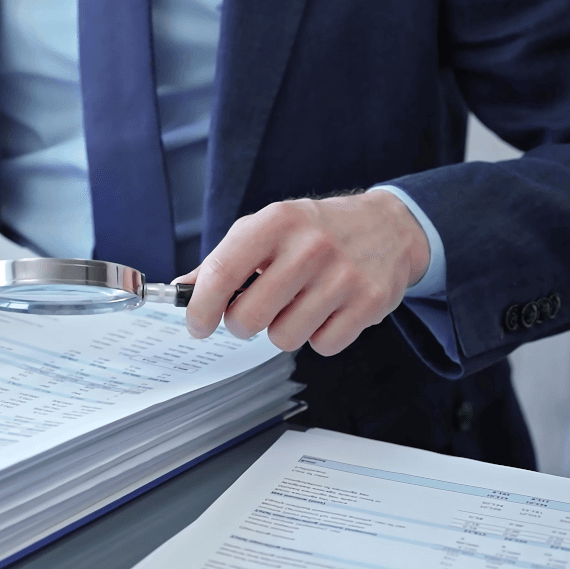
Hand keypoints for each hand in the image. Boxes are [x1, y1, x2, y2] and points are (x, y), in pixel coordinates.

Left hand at [176, 190, 429, 355]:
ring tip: (296, 305)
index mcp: (276, 222)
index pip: (222, 274)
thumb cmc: (315, 230)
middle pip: (249, 318)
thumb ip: (223, 260)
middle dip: (242, 324)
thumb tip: (181, 290)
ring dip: (283, 330)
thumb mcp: (265, 229)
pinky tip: (326, 311)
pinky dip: (318, 337)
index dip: (201, 308)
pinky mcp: (369, 302)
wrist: (387, 226)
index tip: (197, 325)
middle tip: (253, 313)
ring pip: (284, 338)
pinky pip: (323, 346)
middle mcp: (310, 246)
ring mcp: (343, 275)